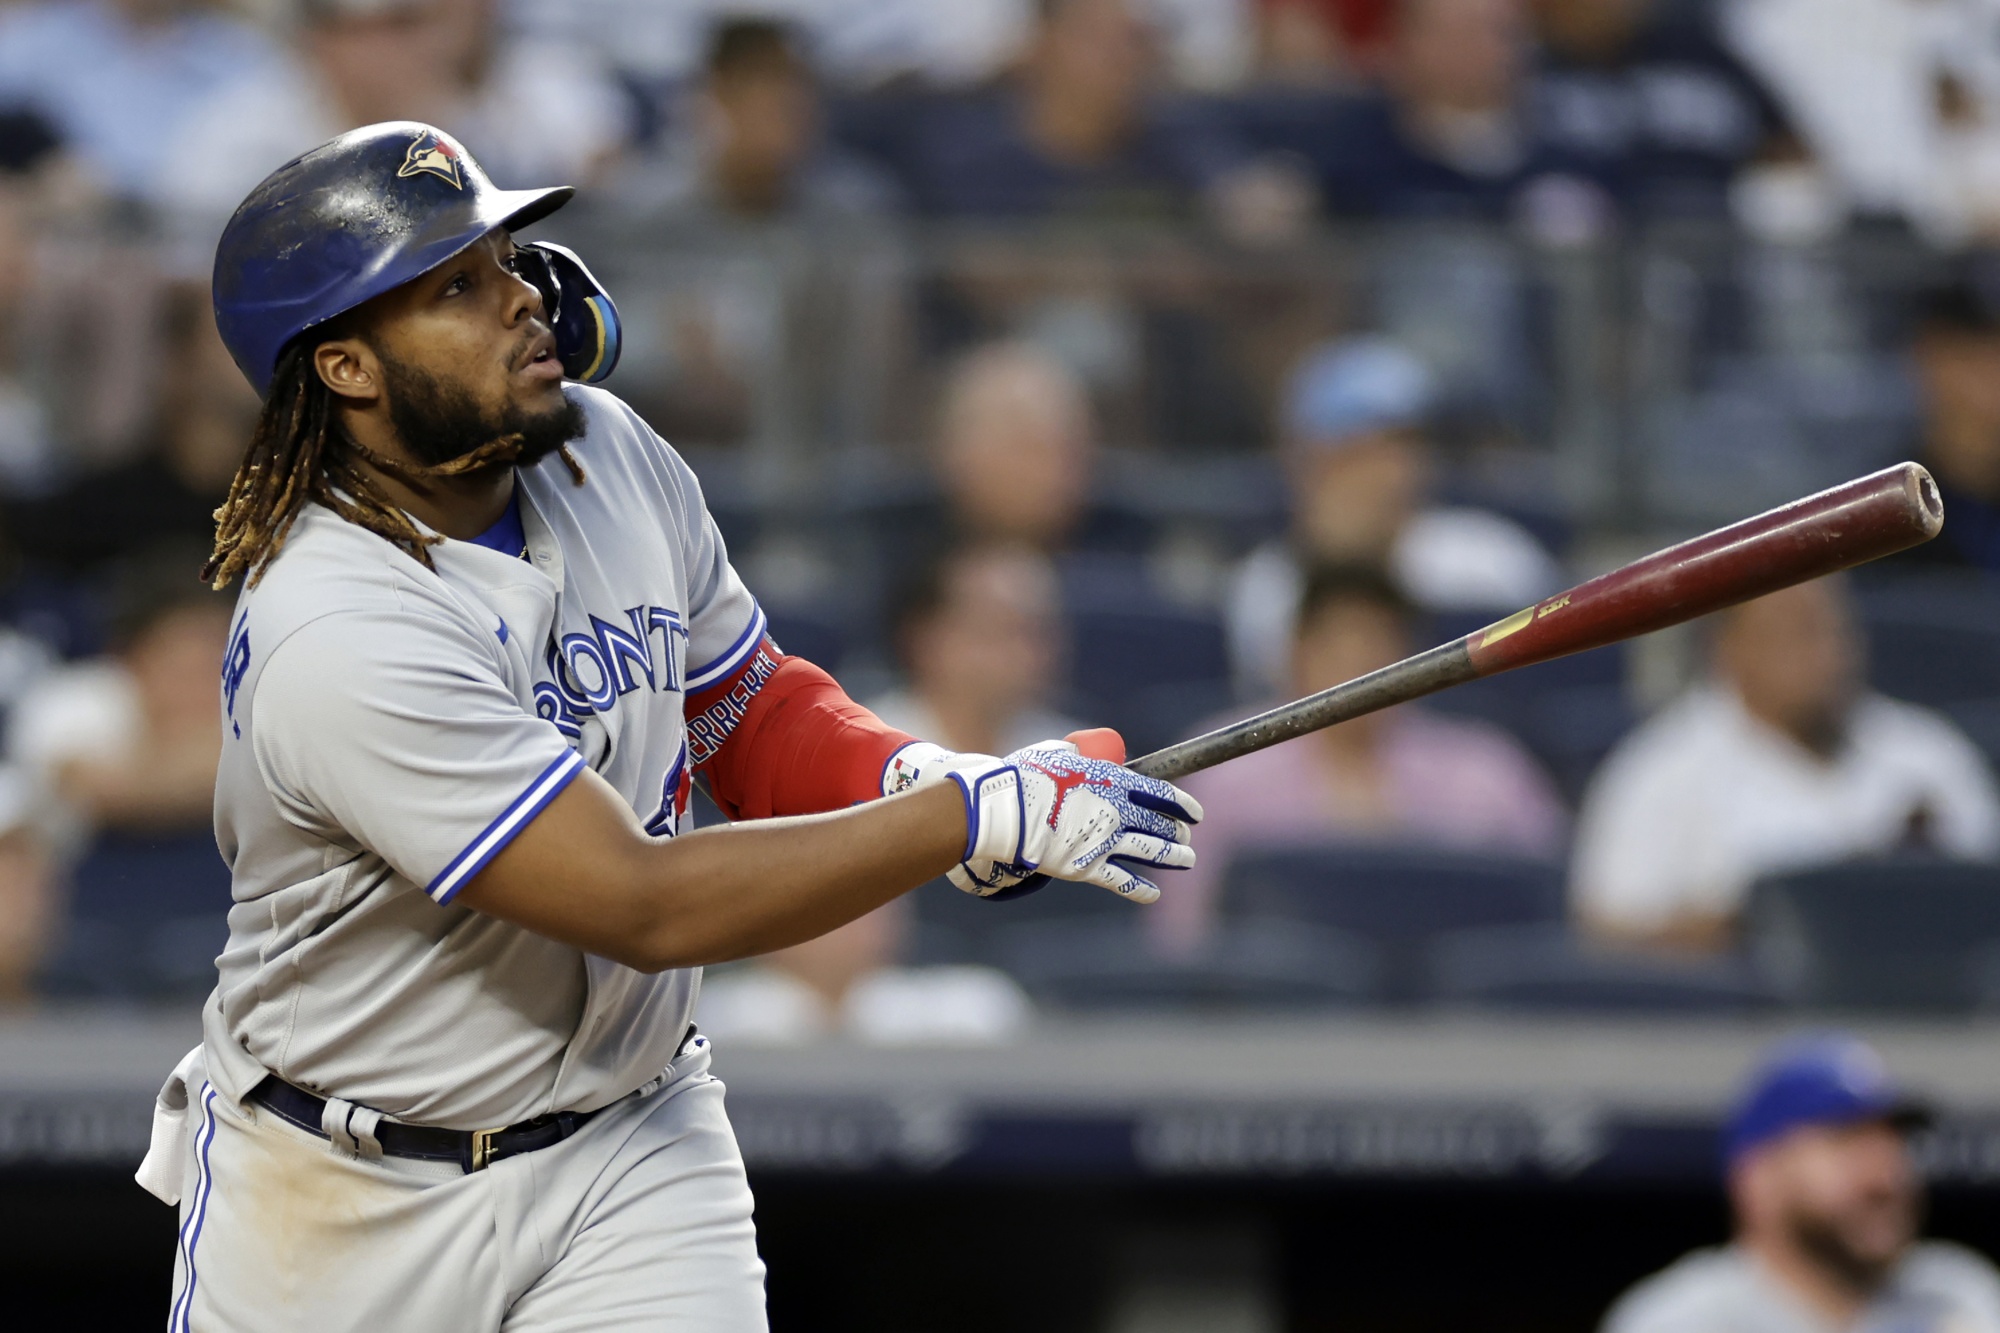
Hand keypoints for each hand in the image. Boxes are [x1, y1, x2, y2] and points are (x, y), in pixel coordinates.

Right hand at [883, 736, 1201, 902]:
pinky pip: (1121, 881)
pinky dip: (1140, 890)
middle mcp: (1116, 811)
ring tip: (1187, 859)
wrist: (1003, 810)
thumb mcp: (1054, 754)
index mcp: (1112, 781)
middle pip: (1158, 824)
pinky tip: (1154, 894)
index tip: (1194, 811)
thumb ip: (1074, 757)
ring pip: (1150, 851)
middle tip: (1183, 836)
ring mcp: (1104, 841)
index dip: (1182, 804)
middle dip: (1176, 832)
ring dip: (1173, 856)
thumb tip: (1079, 757)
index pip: (1160, 793)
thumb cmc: (1023, 777)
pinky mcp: (1086, 868)